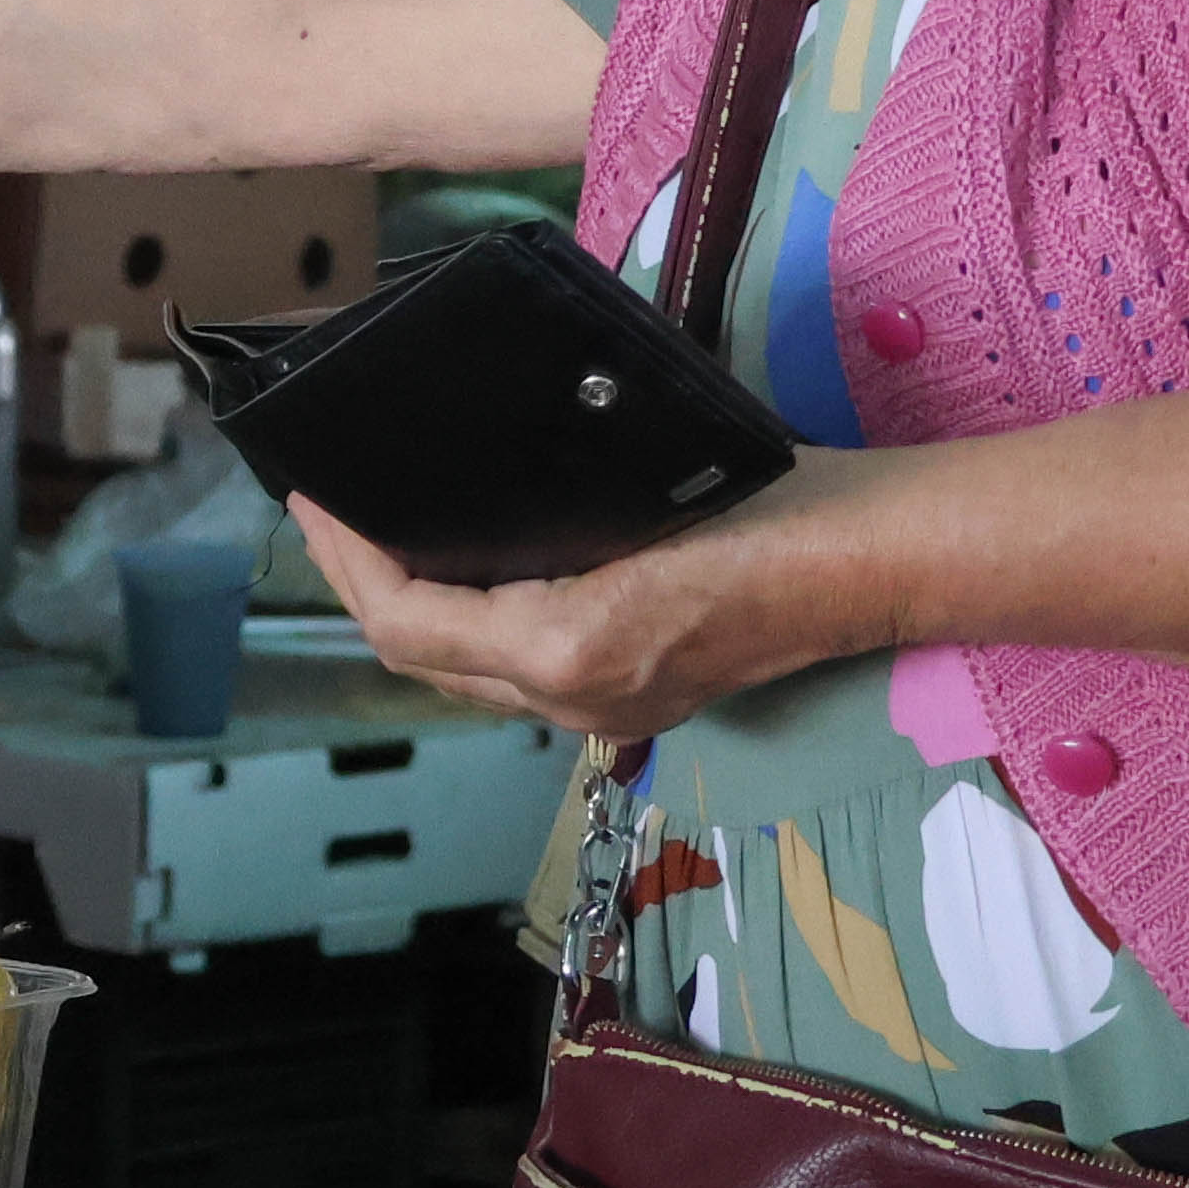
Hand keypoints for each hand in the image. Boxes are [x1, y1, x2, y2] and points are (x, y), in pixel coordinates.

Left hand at [292, 457, 894, 740]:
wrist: (875, 558)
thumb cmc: (775, 501)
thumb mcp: (642, 481)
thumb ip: (546, 505)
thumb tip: (463, 473)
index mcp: (567, 649)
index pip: (408, 620)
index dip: (346, 561)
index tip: (313, 501)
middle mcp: (575, 700)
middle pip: (421, 659)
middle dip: (360, 588)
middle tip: (328, 516)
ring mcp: (606, 714)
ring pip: (466, 675)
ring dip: (411, 614)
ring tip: (379, 541)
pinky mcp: (633, 704)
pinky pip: (517, 676)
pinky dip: (469, 630)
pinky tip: (462, 575)